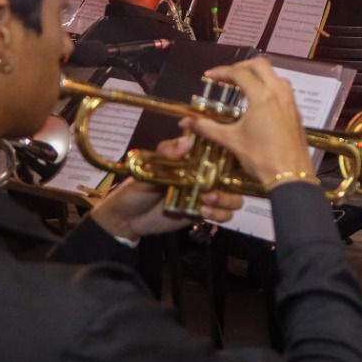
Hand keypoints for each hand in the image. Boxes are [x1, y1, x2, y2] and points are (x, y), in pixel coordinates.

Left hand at [89, 134, 245, 238]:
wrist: (126, 220)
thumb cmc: (135, 189)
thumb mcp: (148, 168)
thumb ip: (167, 154)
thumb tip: (187, 142)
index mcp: (193, 158)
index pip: (220, 149)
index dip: (231, 150)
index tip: (230, 152)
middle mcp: (204, 174)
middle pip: (235, 174)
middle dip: (233, 180)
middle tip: (213, 185)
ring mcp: (206, 194)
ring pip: (234, 196)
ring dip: (226, 199)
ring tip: (206, 200)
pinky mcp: (204, 213)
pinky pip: (225, 214)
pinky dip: (220, 214)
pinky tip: (203, 212)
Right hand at [182, 57, 313, 187]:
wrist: (291, 175)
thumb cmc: (260, 156)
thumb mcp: (231, 140)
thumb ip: (208, 127)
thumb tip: (186, 121)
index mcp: (262, 96)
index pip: (239, 73)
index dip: (221, 72)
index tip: (208, 76)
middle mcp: (279, 92)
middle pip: (260, 65)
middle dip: (241, 66)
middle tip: (226, 76)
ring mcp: (291, 101)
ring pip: (275, 75)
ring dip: (258, 75)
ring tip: (242, 86)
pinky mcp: (296, 111)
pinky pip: (283, 88)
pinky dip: (269, 86)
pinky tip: (259, 101)